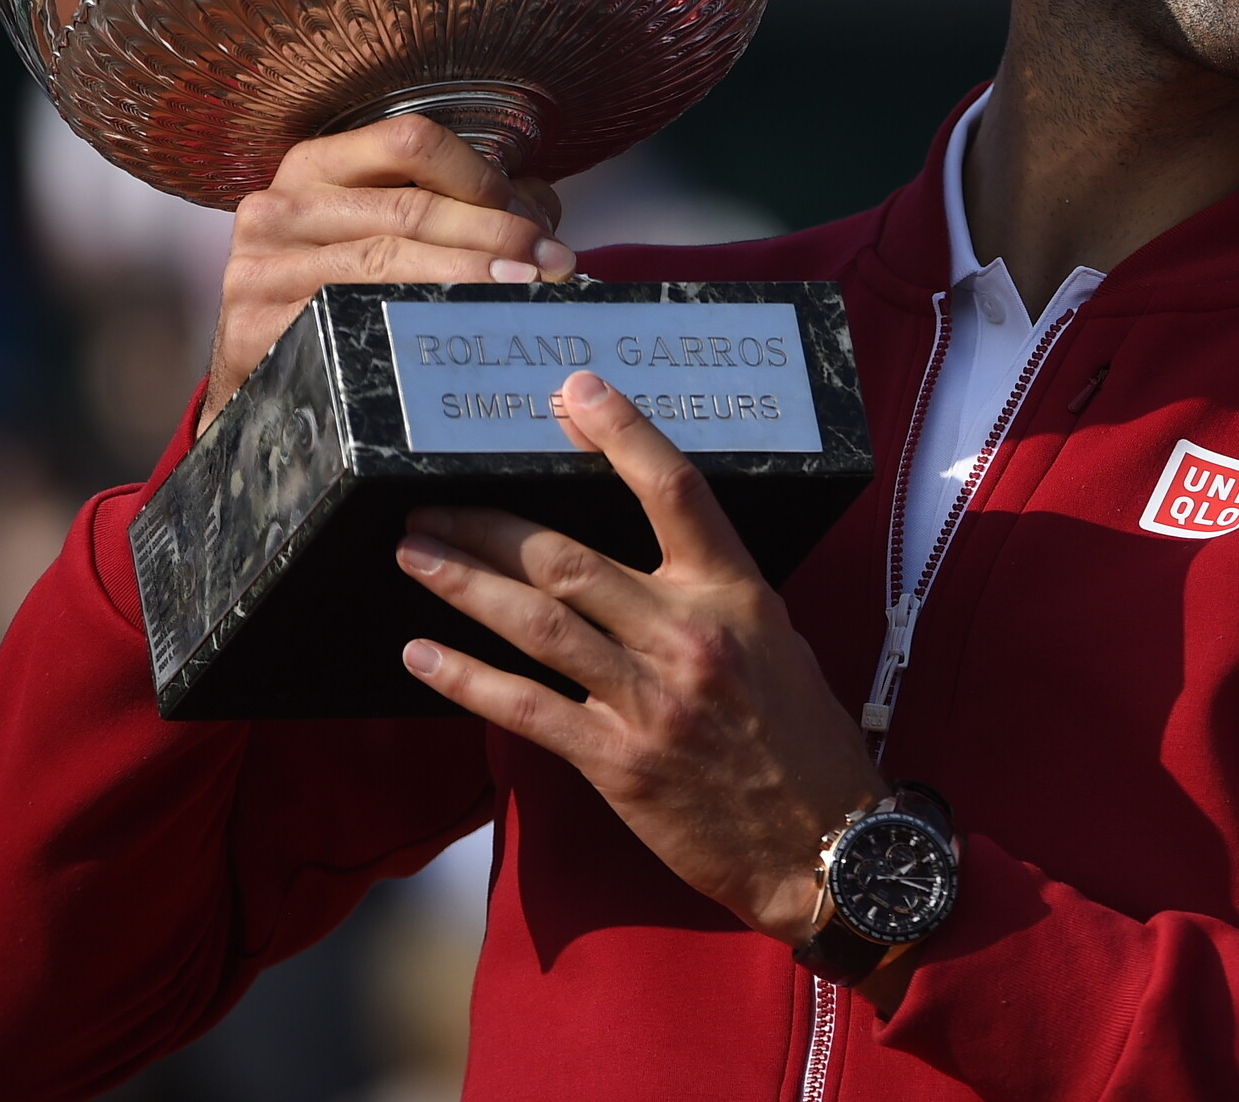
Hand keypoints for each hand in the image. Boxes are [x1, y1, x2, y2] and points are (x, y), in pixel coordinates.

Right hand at [204, 116, 571, 422]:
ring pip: (386, 261)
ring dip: (470, 275)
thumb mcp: (385, 229)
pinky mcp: (256, 326)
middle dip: (496, 233)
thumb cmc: (340, 288)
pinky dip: (417, 320)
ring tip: (524, 290)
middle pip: (410, 206)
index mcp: (317, 164)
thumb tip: (539, 212)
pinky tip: (459, 330)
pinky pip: (352, 316)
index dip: (483, 177)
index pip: (411, 142)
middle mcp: (281, 205)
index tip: (535, 220)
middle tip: (552, 263)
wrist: (258, 369)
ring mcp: (262, 266)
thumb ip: (460, 207)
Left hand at [392, 371, 885, 945]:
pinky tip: (422, 656)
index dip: (622, 434)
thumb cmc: (804, 741)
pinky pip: (526, 708)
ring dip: (464, 584)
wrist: (824, 845)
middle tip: (432, 501)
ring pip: (536, 623)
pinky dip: (466, 680)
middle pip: (568, 558)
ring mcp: (649, 699)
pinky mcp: (618, 761)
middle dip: (488, 523)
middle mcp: (687, 635)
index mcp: (734, 594)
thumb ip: (710, 597)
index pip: (675, 490)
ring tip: (414, 553)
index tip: (574, 391)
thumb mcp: (776, 641)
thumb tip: (643, 558)